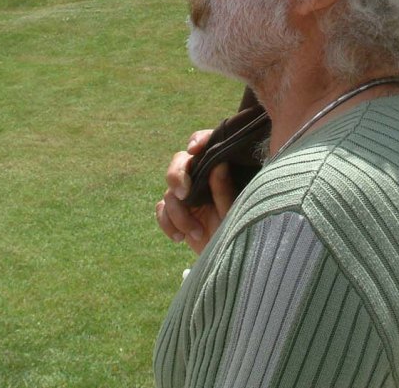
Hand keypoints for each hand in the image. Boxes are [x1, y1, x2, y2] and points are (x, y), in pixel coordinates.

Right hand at [156, 128, 235, 253]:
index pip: (205, 143)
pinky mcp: (174, 212)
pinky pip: (161, 210)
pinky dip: (167, 224)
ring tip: (196, 232)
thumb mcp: (234, 212)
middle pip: (179, 162)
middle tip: (184, 193)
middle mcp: (200, 178)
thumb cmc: (237, 232)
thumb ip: (224, 190)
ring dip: (179, 214)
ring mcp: (186, 195)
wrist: (227, 258)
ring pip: (169, 192)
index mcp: (219, 169)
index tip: (194, 149)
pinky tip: (180, 238)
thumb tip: (219, 164)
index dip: (198, 140)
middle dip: (177, 176)